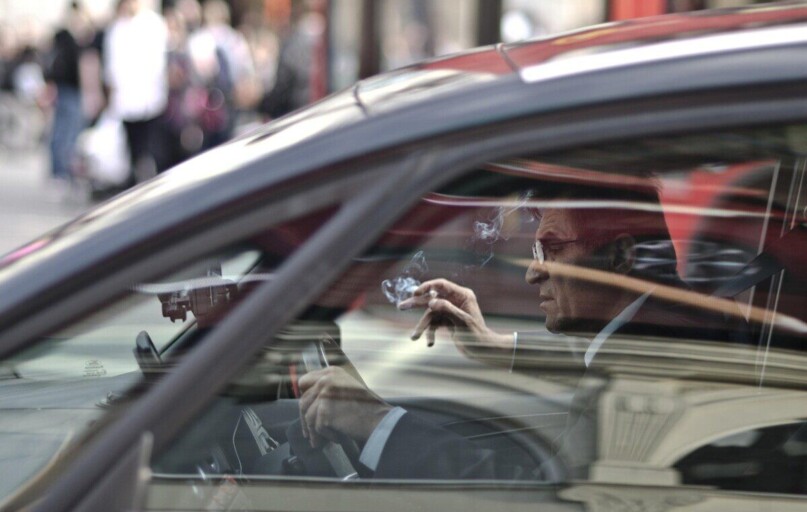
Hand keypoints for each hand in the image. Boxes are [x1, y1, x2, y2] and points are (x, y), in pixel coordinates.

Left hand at [298, 366, 391, 447]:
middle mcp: (326, 379)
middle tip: (308, 433)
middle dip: (305, 420)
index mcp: (331, 372)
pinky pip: (317, 428)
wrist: (378, 419)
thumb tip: (307, 404)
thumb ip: (327, 390)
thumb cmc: (365, 407)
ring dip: (314, 431)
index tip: (305, 410)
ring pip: (308, 416)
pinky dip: (326, 436)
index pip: (304, 381)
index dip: (305, 397)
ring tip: (321, 440)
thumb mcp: (345, 388)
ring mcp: (325, 394)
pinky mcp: (325, 410)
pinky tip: (337, 438)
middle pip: (304, 401)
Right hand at [397, 279, 512, 355]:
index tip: (415, 293)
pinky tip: (430, 343)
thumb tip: (431, 302)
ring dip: (422, 326)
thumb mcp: (462, 320)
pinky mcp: (447, 321)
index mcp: (462, 295)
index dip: (427, 287)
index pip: (441, 286)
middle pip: (432, 299)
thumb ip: (447, 309)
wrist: (482, 350)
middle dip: (416, 305)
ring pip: (430, 315)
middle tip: (401, 307)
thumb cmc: (477, 334)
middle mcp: (455, 301)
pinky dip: (430, 333)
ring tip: (414, 337)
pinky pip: (434, 324)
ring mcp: (450, 311)